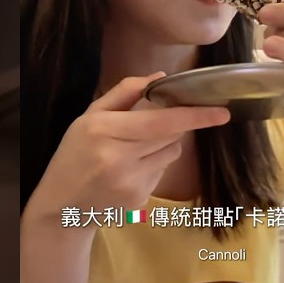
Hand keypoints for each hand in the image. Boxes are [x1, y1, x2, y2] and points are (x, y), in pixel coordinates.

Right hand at [27, 74, 229, 219]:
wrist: (61, 206)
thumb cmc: (74, 154)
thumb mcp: (89, 117)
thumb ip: (124, 93)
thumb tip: (159, 77)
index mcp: (104, 130)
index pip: (160, 122)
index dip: (194, 116)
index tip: (221, 112)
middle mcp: (118, 158)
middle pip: (171, 135)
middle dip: (172, 125)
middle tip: (149, 127)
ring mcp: (131, 183)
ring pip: (171, 153)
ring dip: (162, 146)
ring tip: (133, 151)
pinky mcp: (139, 200)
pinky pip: (162, 172)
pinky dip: (153, 166)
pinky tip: (129, 172)